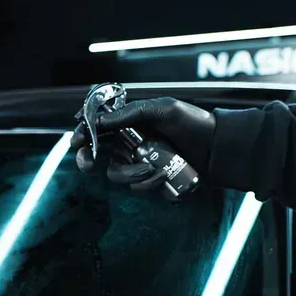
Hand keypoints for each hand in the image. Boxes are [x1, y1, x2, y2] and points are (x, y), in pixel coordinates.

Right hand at [71, 96, 215, 189]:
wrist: (218, 150)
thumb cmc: (194, 123)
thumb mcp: (162, 109)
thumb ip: (130, 113)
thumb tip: (100, 121)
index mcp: (130, 122)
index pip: (98, 127)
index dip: (83, 134)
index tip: (77, 141)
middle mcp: (131, 142)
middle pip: (97, 153)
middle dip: (89, 159)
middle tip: (88, 165)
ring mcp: (139, 162)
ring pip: (117, 173)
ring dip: (129, 174)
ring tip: (151, 169)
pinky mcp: (150, 179)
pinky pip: (137, 186)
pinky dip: (147, 184)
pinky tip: (162, 177)